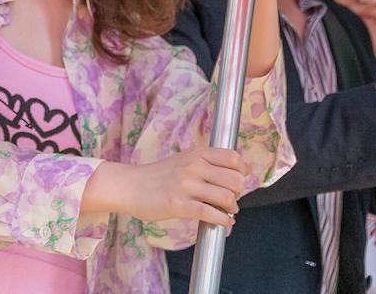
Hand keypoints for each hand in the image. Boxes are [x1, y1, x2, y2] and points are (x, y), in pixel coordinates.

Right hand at [82, 147, 250, 227]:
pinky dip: (223, 221)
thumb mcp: (186, 160)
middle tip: (232, 200)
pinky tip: (223, 222)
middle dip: (238, 193)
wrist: (131, 186)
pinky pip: (211, 214)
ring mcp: (186, 185)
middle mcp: (194, 166)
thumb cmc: (160, 175)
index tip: (239, 182)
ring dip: (232, 208)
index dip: (242, 172)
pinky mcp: (179, 205)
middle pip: (235, 180)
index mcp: (197, 153)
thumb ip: (211, 163)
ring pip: (226, 197)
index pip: (234, 158)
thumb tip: (244, 171)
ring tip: (226, 211)